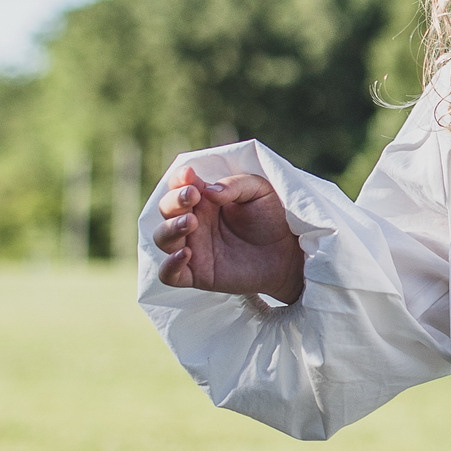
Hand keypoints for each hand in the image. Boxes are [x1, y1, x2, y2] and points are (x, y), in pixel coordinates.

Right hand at [153, 166, 306, 301]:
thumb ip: (235, 185)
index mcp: (204, 199)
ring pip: (162, 238)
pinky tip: (186, 254)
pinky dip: (170, 265)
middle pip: (166, 209)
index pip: (179, 186)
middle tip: (192, 197)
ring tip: (191, 222)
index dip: (178, 180)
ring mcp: (193, 248)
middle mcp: (194, 222)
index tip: (189, 176)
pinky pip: (169, 274)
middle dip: (174, 201)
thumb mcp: (259, 191)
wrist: (288, 253)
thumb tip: (210, 192)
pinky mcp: (197, 274)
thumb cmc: (271, 218)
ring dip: (170, 228)